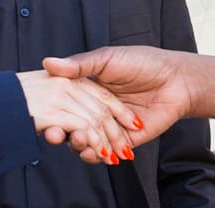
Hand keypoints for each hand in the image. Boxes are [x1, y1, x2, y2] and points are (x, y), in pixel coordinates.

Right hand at [15, 70, 137, 166]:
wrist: (176, 80)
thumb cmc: (143, 62)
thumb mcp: (107, 58)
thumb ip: (79, 65)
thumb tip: (48, 62)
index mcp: (87, 89)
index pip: (62, 104)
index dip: (49, 111)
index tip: (37, 115)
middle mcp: (95, 110)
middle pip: (70, 126)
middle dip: (60, 134)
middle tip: (54, 134)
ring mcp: (108, 126)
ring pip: (86, 142)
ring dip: (78, 145)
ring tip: (79, 141)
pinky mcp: (124, 141)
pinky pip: (106, 152)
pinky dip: (97, 156)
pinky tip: (94, 153)